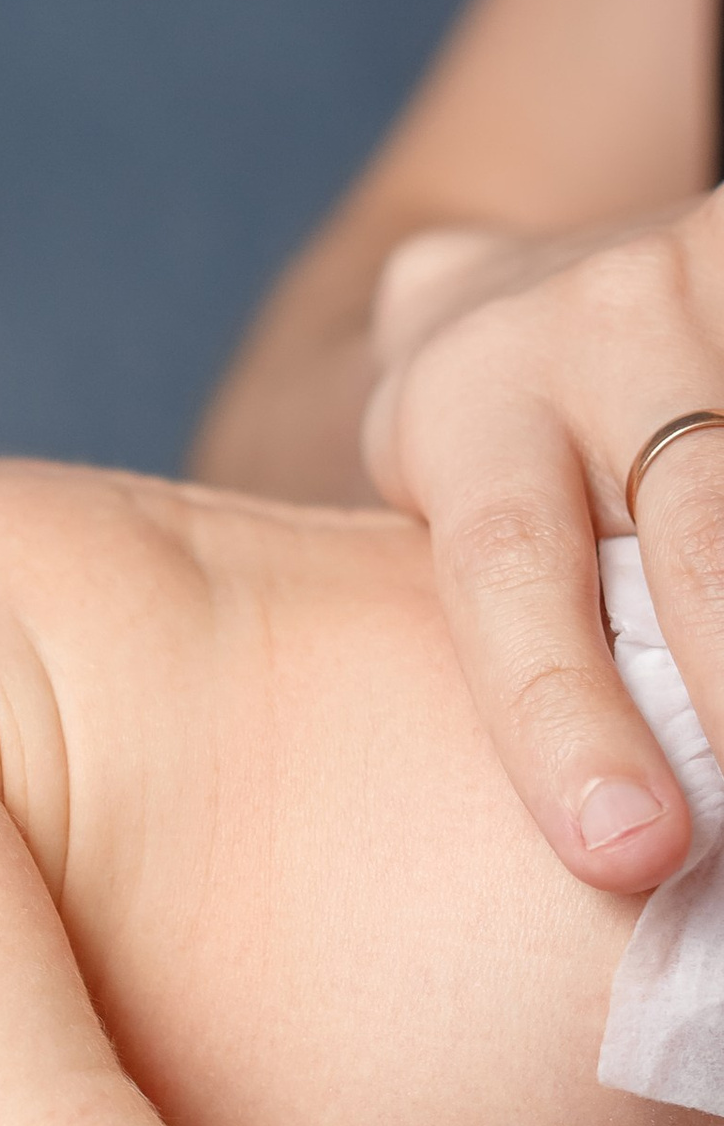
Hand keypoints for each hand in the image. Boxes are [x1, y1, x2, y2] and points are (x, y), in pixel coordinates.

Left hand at [361, 196, 723, 891]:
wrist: (535, 272)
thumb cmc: (494, 456)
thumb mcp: (434, 498)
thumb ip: (429, 620)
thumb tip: (517, 844)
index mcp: (469, 402)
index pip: (514, 576)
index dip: (563, 717)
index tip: (623, 854)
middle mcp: (597, 324)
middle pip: (695, 536)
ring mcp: (710, 280)